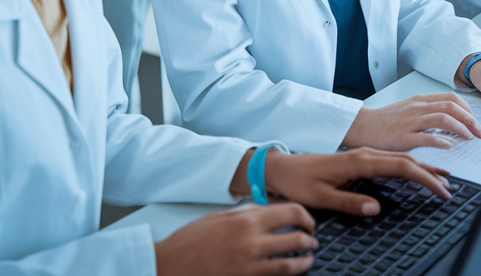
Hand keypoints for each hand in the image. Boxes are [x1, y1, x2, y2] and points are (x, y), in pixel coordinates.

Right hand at [154, 202, 316, 275]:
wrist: (169, 265)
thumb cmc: (191, 240)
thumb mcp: (220, 216)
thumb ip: (247, 213)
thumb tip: (272, 210)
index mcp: (245, 219)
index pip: (291, 212)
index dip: (306, 217)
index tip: (309, 222)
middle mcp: (251, 241)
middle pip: (297, 237)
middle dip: (310, 239)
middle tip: (312, 241)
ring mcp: (249, 265)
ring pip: (291, 263)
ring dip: (305, 260)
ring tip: (308, 258)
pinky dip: (288, 274)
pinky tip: (291, 270)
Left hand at [265, 148, 453, 213]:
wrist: (281, 167)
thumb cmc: (299, 181)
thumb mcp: (321, 197)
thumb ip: (349, 202)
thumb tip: (376, 208)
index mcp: (359, 161)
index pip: (402, 167)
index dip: (425, 179)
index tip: (441, 191)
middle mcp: (364, 154)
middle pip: (406, 161)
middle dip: (431, 173)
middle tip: (449, 189)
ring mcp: (363, 155)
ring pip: (400, 159)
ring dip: (422, 169)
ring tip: (441, 180)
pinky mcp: (359, 159)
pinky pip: (390, 161)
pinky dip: (408, 167)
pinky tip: (415, 173)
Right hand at [343, 93, 480, 149]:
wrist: (361, 126)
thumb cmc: (385, 120)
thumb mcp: (408, 109)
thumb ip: (427, 111)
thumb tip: (450, 120)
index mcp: (420, 100)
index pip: (451, 98)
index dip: (468, 109)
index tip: (475, 121)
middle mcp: (417, 107)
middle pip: (452, 107)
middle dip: (471, 120)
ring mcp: (411, 121)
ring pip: (443, 118)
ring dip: (461, 128)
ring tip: (470, 138)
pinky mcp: (404, 136)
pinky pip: (427, 136)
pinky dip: (442, 140)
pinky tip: (449, 146)